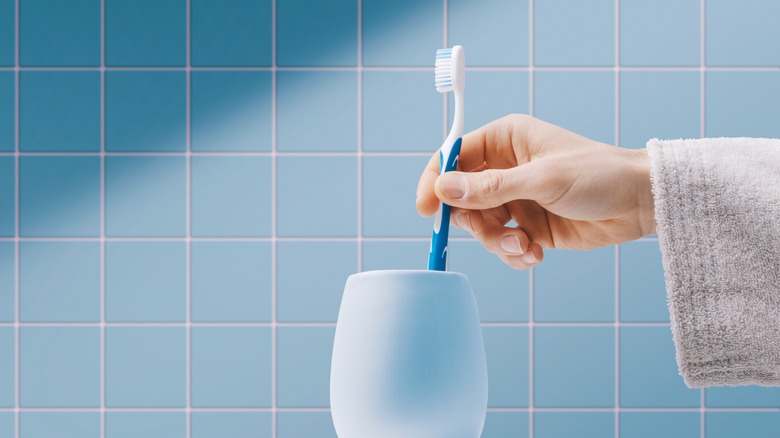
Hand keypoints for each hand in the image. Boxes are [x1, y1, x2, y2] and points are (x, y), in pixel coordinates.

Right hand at [416, 115, 654, 269]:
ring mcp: (515, 198)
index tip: (426, 210)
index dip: (436, 181)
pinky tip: (536, 254)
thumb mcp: (542, 180)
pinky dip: (514, 253)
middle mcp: (505, 168)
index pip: (454, 158)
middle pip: (462, 199)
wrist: (640, 204)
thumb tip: (443, 188)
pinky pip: (503, 243)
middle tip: (498, 234)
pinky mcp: (528, 225)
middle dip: (476, 223)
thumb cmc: (598, 175)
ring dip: (499, 242)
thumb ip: (491, 188)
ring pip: (481, 226)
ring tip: (527, 247)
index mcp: (505, 140)